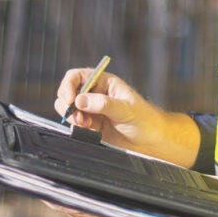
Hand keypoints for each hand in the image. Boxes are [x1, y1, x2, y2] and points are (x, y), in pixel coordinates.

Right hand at [54, 69, 198, 167]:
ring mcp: (91, 109)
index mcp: (103, 82)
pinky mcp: (90, 124)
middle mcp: (95, 94)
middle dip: (67, 104)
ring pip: (67, 108)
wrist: (150, 140)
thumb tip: (80, 100)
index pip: (77, 76)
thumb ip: (103, 104)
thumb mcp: (126, 109)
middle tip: (78, 117)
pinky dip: (76, 126)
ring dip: (71, 116)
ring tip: (85, 124)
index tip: (70, 100)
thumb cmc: (144, 119)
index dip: (68, 86)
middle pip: (67, 92)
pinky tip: (89, 130)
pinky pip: (74, 123)